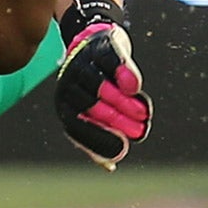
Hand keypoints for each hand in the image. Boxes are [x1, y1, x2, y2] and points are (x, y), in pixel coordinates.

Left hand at [56, 0, 151, 168]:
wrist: (97, 42)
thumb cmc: (98, 86)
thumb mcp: (94, 112)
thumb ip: (100, 136)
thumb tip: (111, 165)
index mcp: (65, 104)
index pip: (76, 126)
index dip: (99, 138)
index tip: (121, 148)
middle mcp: (69, 83)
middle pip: (90, 104)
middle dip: (116, 120)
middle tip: (139, 131)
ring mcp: (82, 61)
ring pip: (99, 83)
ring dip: (122, 101)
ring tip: (142, 114)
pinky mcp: (99, 45)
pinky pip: (109, 59)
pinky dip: (123, 72)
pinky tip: (134, 86)